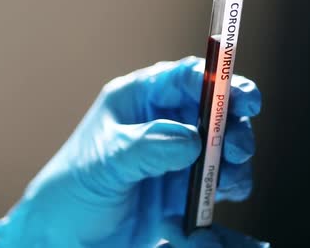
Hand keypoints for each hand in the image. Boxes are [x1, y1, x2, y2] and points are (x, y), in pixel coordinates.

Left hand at [0, 57, 263, 247]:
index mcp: (136, 101)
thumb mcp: (106, 162)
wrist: (65, 236)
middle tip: (234, 149)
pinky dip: (225, 186)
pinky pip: (215, 180)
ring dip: (232, 161)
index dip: (219, 81)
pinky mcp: (180, 188)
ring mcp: (172, 156)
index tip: (243, 99)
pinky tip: (219, 196)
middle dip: (231, 126)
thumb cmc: (71, 190)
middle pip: (212, 111)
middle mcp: (158, 123)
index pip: (184, 78)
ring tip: (228, 180)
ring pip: (219, 147)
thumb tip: (191, 139)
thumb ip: (147, 147)